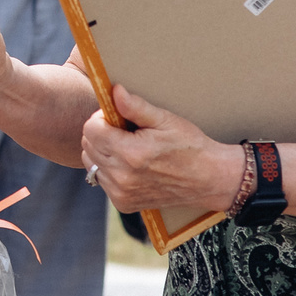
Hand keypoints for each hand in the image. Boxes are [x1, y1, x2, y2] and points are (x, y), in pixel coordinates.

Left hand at [80, 84, 242, 213]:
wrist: (208, 179)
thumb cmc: (189, 145)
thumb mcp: (165, 120)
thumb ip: (136, 107)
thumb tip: (114, 91)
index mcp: (131, 153)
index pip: (91, 129)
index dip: (101, 118)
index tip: (117, 117)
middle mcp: (122, 176)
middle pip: (87, 146)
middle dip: (100, 134)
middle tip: (124, 131)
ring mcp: (121, 193)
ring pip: (92, 164)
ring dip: (103, 152)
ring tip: (127, 148)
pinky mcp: (123, 204)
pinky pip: (102, 181)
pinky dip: (110, 170)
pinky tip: (130, 166)